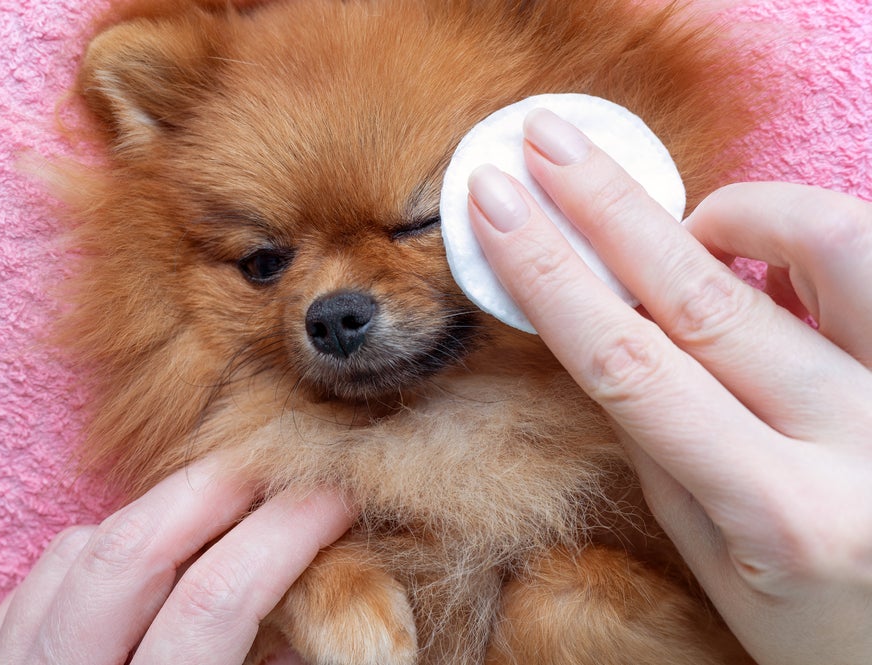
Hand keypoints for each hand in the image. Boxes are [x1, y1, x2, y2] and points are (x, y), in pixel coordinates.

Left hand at [0, 454, 352, 664]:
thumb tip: (320, 613)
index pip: (208, 607)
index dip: (281, 539)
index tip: (333, 502)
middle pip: (126, 555)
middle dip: (214, 492)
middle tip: (278, 471)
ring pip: (78, 552)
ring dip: (160, 510)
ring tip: (226, 502)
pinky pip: (45, 572)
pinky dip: (108, 540)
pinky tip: (152, 546)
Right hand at [466, 109, 871, 664]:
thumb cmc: (830, 634)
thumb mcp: (725, 575)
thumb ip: (668, 463)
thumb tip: (613, 348)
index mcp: (779, 513)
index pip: (629, 366)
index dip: (550, 275)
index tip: (495, 209)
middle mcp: (861, 442)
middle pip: (703, 296)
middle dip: (607, 209)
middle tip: (545, 143)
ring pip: (828, 248)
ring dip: (730, 214)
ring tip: (686, 224)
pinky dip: (806, 237)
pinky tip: (766, 258)